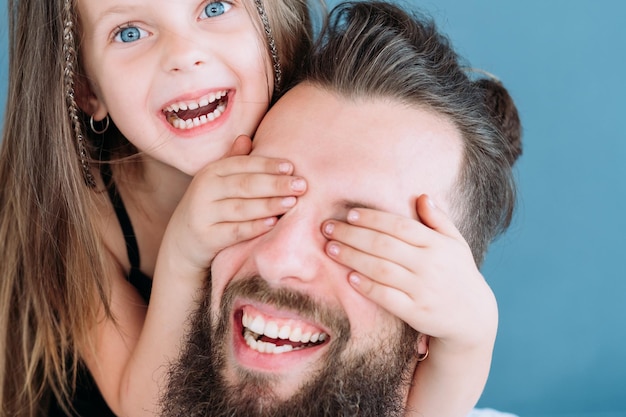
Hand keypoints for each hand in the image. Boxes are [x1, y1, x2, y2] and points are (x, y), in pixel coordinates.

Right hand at [163, 135, 307, 275]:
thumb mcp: (217, 182)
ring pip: (241, 208)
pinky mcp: (206, 237)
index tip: (291, 167)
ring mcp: (204, 214)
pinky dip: (255, 227)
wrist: (182, 241)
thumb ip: (233, 161)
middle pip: (244, 184)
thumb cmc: (210, 206)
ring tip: (292, 202)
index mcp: (211, 172)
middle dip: (275, 184)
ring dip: (269, 204)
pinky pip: (235, 231)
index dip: (267, 165)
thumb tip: (246, 137)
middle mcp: (205, 190)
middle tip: (301, 185)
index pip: (242, 164)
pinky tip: (273, 223)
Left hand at [321, 194, 496, 349]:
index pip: (400, 226)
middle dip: (353, 235)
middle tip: (328, 228)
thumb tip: (422, 196)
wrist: (473, 318)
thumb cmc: (459, 274)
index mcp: (437, 245)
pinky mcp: (416, 312)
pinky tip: (349, 277)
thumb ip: (438, 220)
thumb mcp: (456, 244)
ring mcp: (423, 290)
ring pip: (381, 269)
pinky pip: (387, 297)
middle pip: (384, 245)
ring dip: (353, 257)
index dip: (373, 218)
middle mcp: (430, 265)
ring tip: (331, 248)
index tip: (349, 214)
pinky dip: (367, 286)